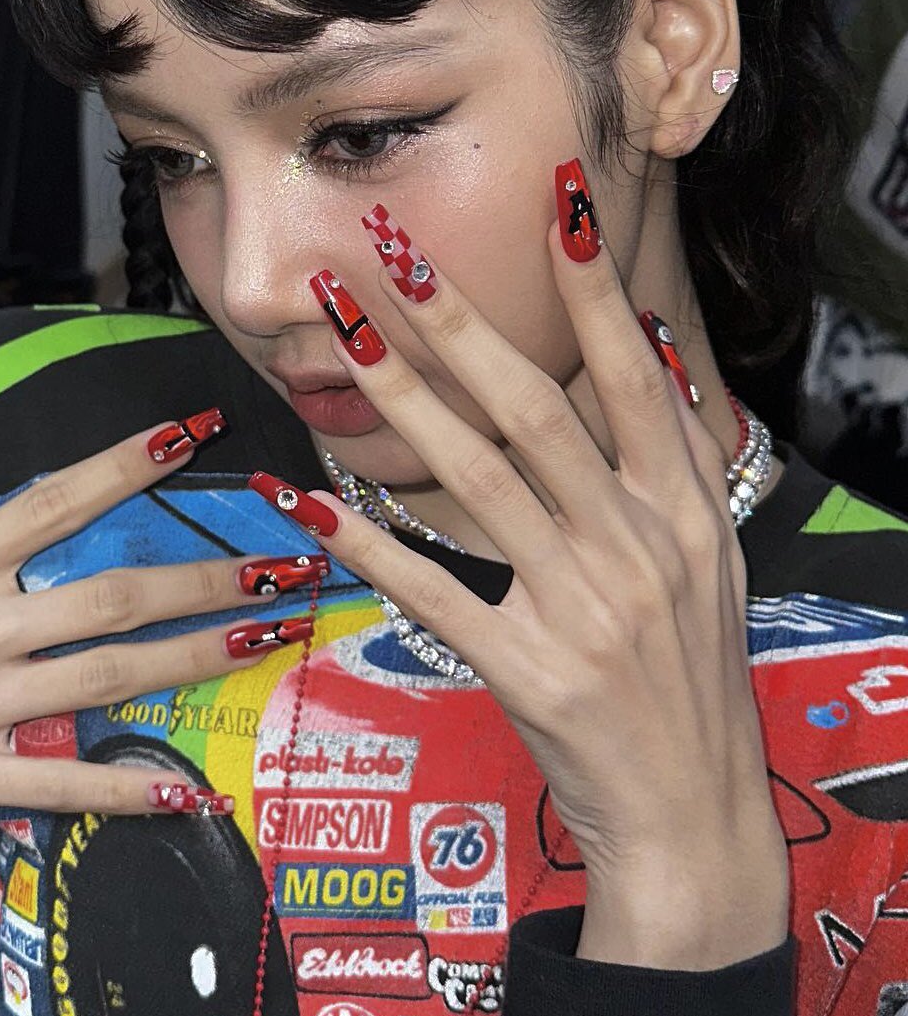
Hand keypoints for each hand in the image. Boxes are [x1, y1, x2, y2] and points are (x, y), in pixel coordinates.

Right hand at [0, 389, 318, 939]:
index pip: (54, 501)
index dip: (128, 461)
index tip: (193, 429)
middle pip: (112, 594)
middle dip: (206, 573)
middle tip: (285, 561)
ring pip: (108, 679)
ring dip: (197, 657)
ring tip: (270, 638)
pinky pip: (58, 786)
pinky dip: (123, 790)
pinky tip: (189, 792)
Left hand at [257, 181, 788, 968]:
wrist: (693, 816)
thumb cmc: (688, 675)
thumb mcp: (710, 557)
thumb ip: (676, 454)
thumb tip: (650, 343)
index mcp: (686, 511)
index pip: (635, 376)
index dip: (593, 288)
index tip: (554, 199)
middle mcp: (639, 547)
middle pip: (536, 411)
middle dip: (459, 321)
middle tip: (391, 249)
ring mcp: (583, 610)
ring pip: (477, 479)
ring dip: (401, 396)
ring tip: (340, 331)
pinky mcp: (528, 671)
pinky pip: (432, 588)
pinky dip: (367, 539)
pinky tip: (305, 495)